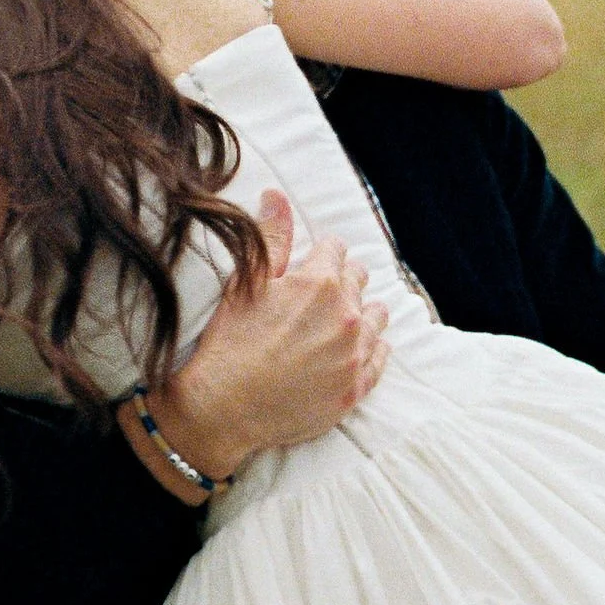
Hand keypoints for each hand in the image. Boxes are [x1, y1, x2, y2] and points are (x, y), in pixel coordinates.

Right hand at [136, 192, 389, 500]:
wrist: (225, 409)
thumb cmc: (230, 343)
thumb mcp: (246, 282)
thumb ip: (271, 237)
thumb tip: (277, 195)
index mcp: (321, 283)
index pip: (335, 248)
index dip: (319, 254)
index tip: (308, 264)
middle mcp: (347, 316)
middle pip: (359, 280)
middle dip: (341, 281)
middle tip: (318, 295)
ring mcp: (354, 355)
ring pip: (376, 318)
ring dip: (362, 312)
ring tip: (341, 320)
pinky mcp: (355, 389)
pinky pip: (380, 358)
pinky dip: (371, 349)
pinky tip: (357, 348)